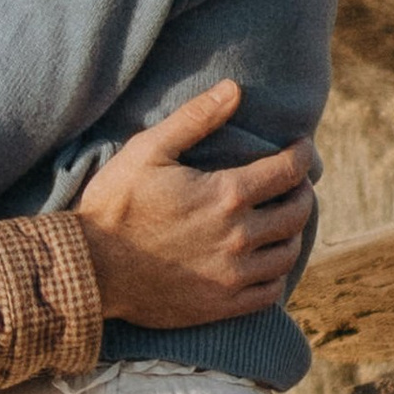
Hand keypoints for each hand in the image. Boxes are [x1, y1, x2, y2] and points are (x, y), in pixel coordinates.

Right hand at [78, 85, 321, 331]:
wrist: (90, 269)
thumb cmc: (115, 203)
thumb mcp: (148, 149)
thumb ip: (195, 118)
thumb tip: (234, 89)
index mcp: (226, 195)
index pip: (289, 170)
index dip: (302, 154)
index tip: (302, 147)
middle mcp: (239, 236)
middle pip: (297, 212)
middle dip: (303, 191)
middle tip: (295, 183)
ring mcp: (233, 275)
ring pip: (288, 252)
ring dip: (293, 232)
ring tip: (284, 220)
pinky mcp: (222, 304)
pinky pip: (270, 291)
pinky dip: (277, 273)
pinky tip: (266, 261)